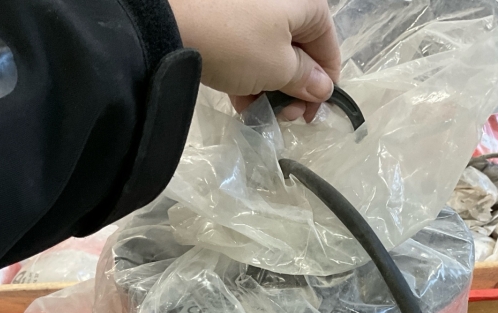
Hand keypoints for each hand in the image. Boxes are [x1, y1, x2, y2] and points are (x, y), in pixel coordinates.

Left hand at [168, 0, 340, 121]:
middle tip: (280, 116)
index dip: (322, 89)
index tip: (307, 117)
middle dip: (292, 90)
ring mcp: (254, 6)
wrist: (169, 20)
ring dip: (269, 86)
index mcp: (307, 4)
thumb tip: (322, 89)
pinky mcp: (227, 14)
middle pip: (301, 52)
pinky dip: (249, 72)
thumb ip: (306, 80)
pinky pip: (249, 46)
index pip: (328, 53)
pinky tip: (239, 97)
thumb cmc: (236, 42)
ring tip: (255, 111)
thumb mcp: (278, 68)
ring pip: (273, 52)